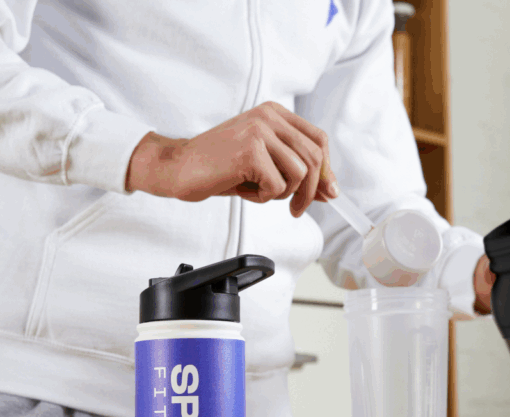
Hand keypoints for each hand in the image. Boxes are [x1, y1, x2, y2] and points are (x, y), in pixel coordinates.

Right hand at [125, 101, 338, 216]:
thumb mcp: (264, 166)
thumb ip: (296, 173)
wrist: (179, 168)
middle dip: (310, 191)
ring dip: (282, 193)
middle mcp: (269, 116)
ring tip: (256, 190)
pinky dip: (262, 197)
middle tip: (296, 209)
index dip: (326, 170)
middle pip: (315, 157)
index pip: (318, 140)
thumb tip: (331, 191)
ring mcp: (259, 131)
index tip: (326, 193)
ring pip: (300, 173)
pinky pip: (277, 186)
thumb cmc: (218, 167)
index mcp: (274, 113)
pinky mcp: (250, 150)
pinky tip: (242, 189)